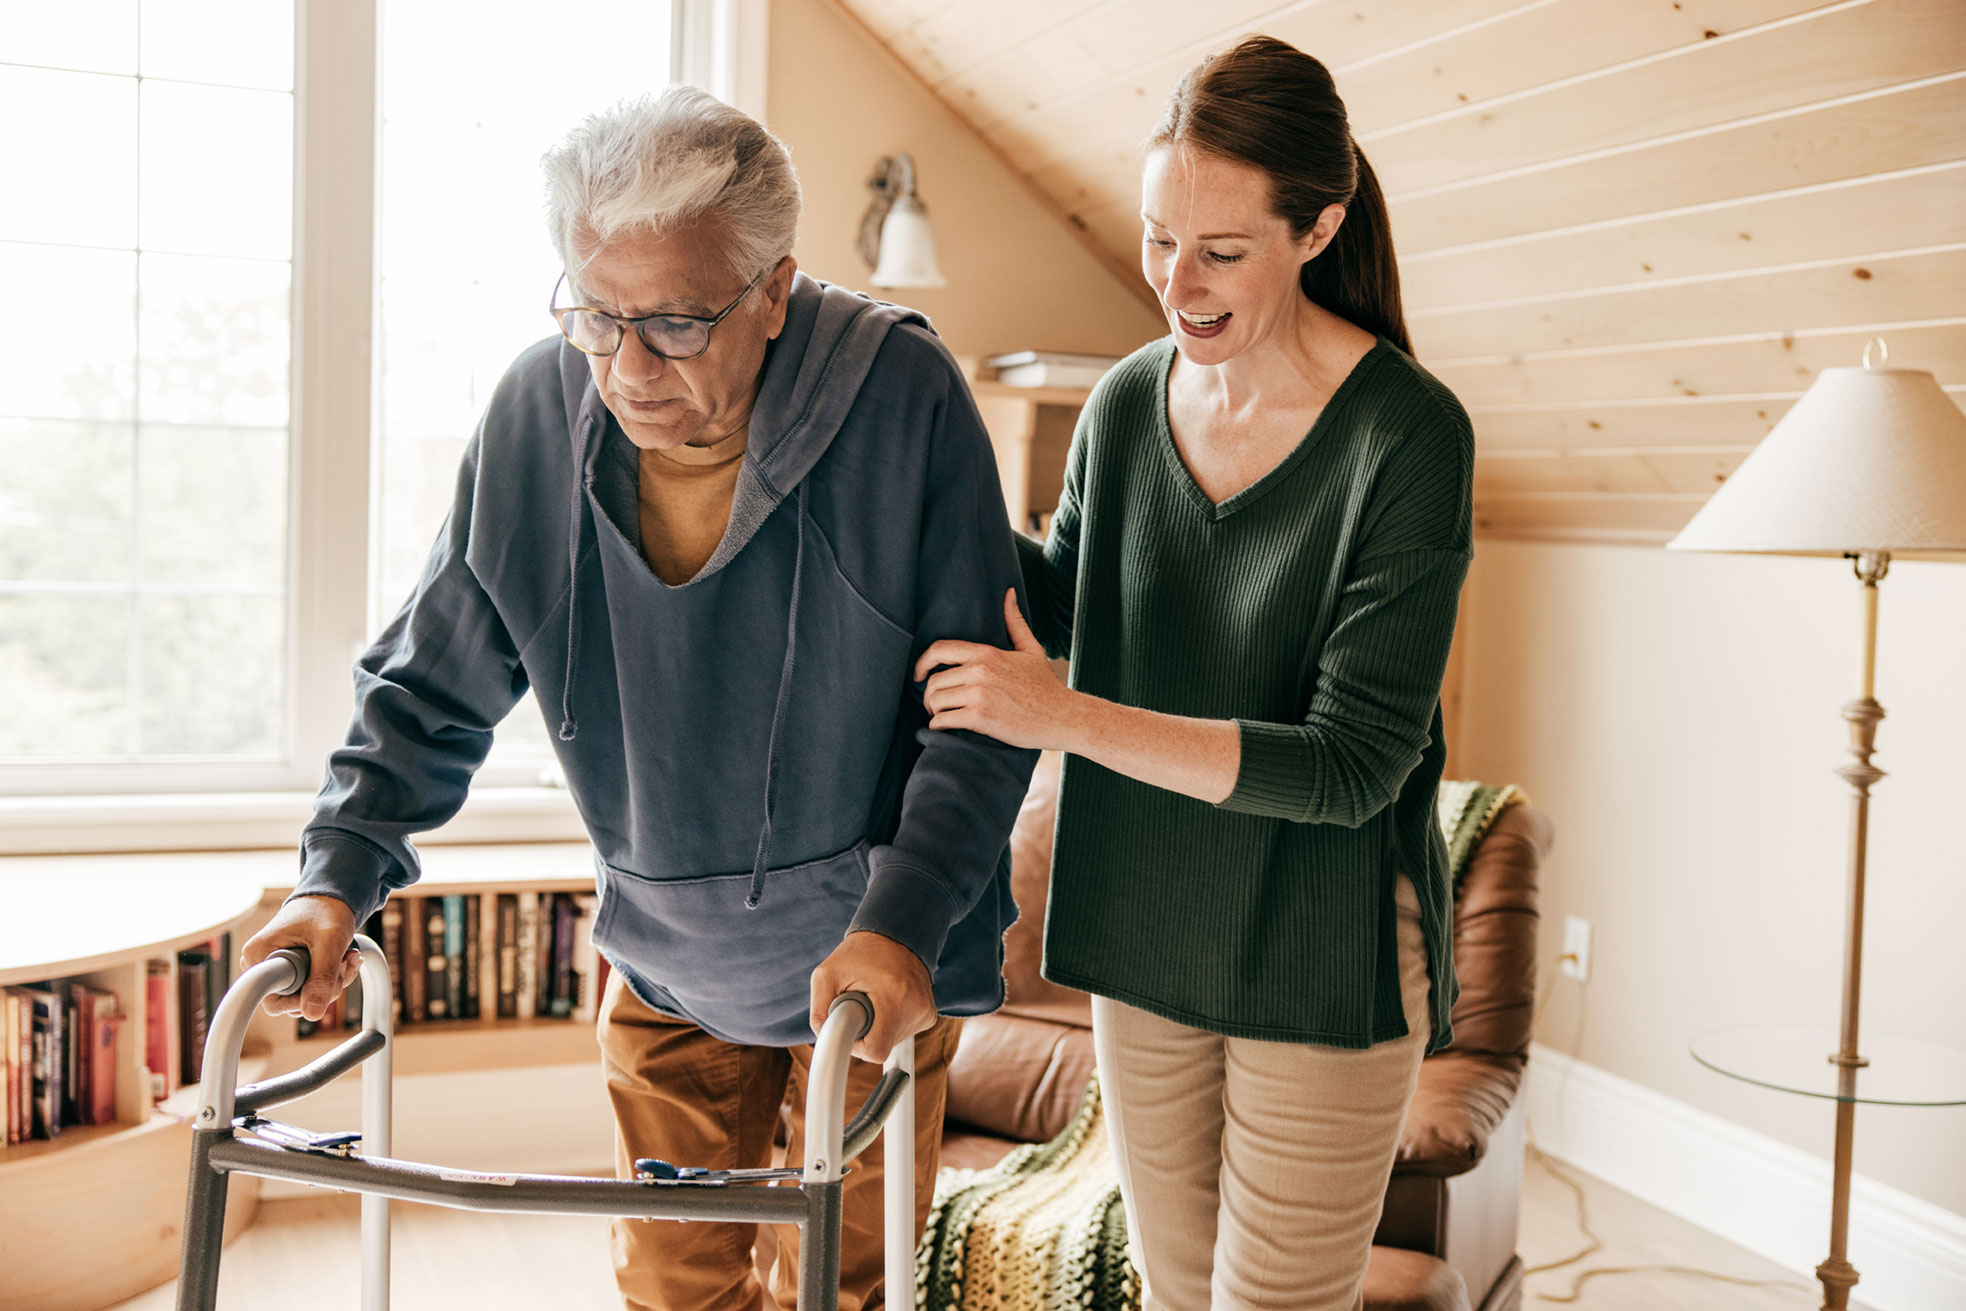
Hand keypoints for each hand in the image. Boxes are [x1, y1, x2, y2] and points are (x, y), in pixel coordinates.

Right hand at [240, 895, 362, 1021]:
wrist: (330, 898)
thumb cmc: (326, 911)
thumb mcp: (330, 942)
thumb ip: (323, 977)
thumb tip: (313, 1015)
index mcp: (257, 956)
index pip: (273, 1002)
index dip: (304, 999)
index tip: (328, 978)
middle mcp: (260, 966)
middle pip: (292, 1002)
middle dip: (327, 987)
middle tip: (345, 962)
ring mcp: (275, 971)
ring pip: (305, 997)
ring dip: (334, 982)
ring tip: (348, 956)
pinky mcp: (290, 972)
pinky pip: (311, 988)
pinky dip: (333, 978)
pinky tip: (346, 959)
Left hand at [807, 930, 935, 1063]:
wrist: (896, 934)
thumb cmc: (859, 953)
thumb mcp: (826, 975)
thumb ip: (819, 1012)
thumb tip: (825, 1039)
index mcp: (894, 998)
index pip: (876, 1051)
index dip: (857, 1046)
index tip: (849, 1027)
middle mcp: (916, 1007)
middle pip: (883, 1046)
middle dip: (865, 1032)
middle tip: (859, 1004)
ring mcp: (926, 1012)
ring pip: (892, 1041)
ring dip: (877, 1027)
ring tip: (875, 998)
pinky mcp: (929, 1014)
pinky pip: (902, 1032)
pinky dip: (889, 1022)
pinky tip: (887, 1000)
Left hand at [913, 589, 1077, 749]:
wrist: (1063, 717)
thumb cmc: (1046, 685)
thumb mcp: (1031, 649)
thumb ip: (1014, 621)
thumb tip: (1008, 592)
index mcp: (987, 653)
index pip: (939, 649)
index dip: (921, 663)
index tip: (918, 675)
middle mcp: (980, 671)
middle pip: (933, 681)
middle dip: (928, 695)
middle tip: (934, 705)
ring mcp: (979, 695)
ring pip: (935, 702)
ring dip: (933, 712)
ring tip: (940, 717)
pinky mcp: (981, 718)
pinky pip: (943, 721)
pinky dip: (938, 727)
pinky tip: (944, 730)